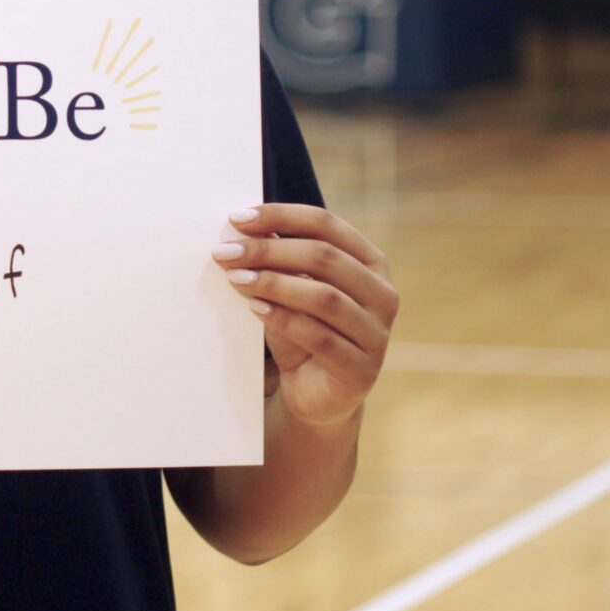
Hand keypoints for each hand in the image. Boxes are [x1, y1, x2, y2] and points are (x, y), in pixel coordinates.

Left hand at [213, 203, 396, 430]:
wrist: (316, 394)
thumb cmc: (303, 331)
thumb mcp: (292, 289)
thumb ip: (279, 258)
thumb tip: (245, 223)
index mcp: (371, 263)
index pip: (327, 225)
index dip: (282, 216)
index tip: (238, 218)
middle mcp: (383, 295)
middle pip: (324, 258)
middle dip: (269, 250)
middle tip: (226, 252)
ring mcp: (377, 334)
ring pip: (323, 297)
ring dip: (273, 283)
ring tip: (235, 278)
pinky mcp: (361, 370)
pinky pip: (320, 338)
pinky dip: (283, 319)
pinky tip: (255, 309)